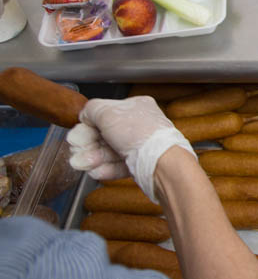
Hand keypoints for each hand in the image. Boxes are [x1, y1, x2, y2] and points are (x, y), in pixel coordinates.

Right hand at [66, 96, 195, 201]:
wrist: (160, 163)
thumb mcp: (107, 112)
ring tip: (81, 163)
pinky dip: (106, 168)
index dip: (88, 125)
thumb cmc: (141, 134)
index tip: (76, 136)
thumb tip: (85, 115)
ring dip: (93, 158)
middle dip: (87, 144)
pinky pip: (119, 165)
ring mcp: (141, 145)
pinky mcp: (141, 164)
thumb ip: (91, 110)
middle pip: (105, 134)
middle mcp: (140, 125)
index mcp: (137, 106)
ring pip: (110, 151)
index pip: (106, 114)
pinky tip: (95, 171)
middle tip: (75, 151)